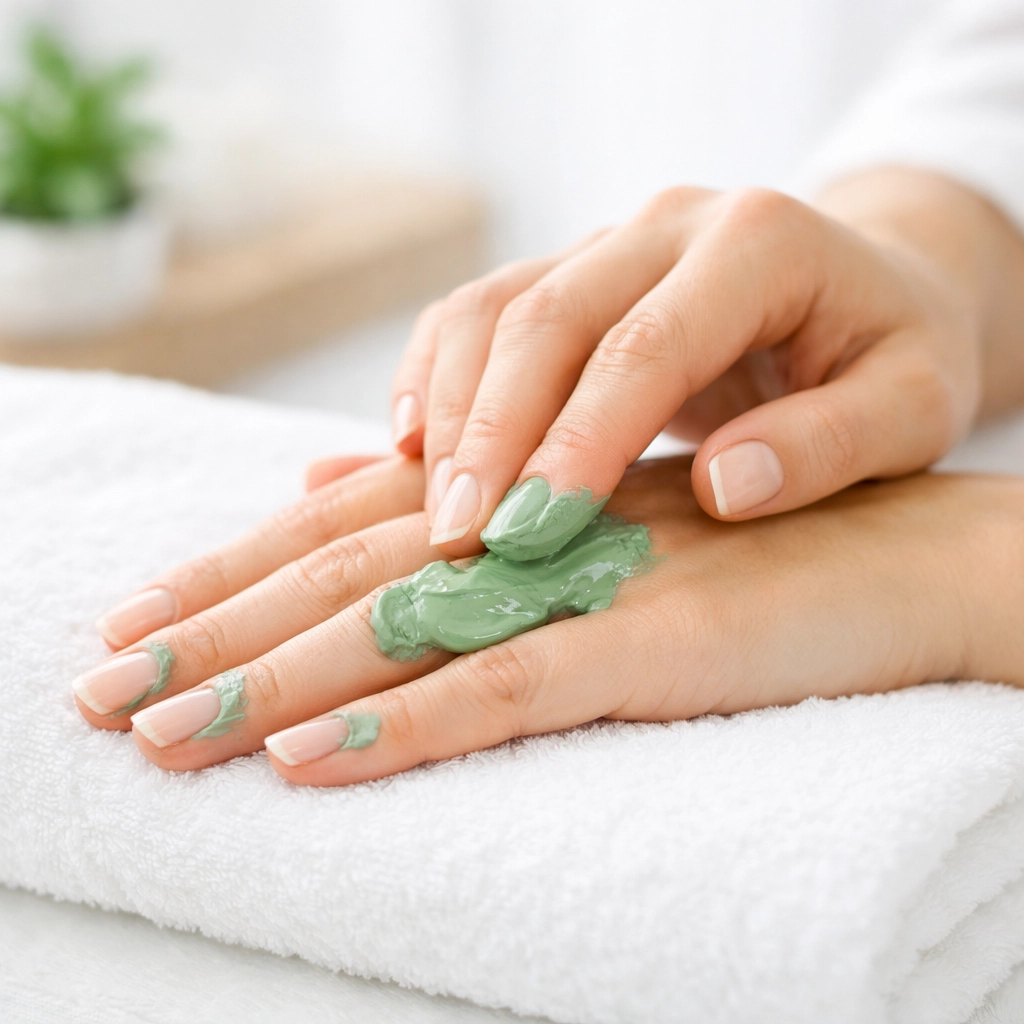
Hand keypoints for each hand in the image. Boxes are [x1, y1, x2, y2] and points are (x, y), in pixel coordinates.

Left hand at [73, 456, 1023, 786]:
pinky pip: (514, 687)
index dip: (229, 571)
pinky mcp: (652, 642)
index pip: (338, 530)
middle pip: (340, 577)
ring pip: (403, 630)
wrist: (888, 541)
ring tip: (167, 735)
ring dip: (277, 682)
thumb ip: (471, 503)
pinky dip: (412, 724)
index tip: (132, 619)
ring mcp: (583, 583)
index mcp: (509, 494)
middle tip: (100, 692)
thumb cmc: (742, 535)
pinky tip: (319, 761)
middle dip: (214, 633)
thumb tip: (337, 480)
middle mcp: (525, 526)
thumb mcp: (589, 509)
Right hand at [384, 170, 1023, 560]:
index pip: (645, 345)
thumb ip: (831, 442)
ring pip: (492, 309)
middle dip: (489, 435)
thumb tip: (724, 486)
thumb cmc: (891, 357)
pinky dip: (434, 379)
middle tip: (455, 540)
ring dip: (448, 412)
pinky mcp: (571, 272)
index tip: (530, 534)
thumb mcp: (912, 406)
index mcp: (758, 242)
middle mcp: (667, 224)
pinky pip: (477, 312)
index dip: (579, 441)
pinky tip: (413, 450)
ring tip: (431, 511)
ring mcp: (609, 242)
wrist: (866, 290)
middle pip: (544, 317)